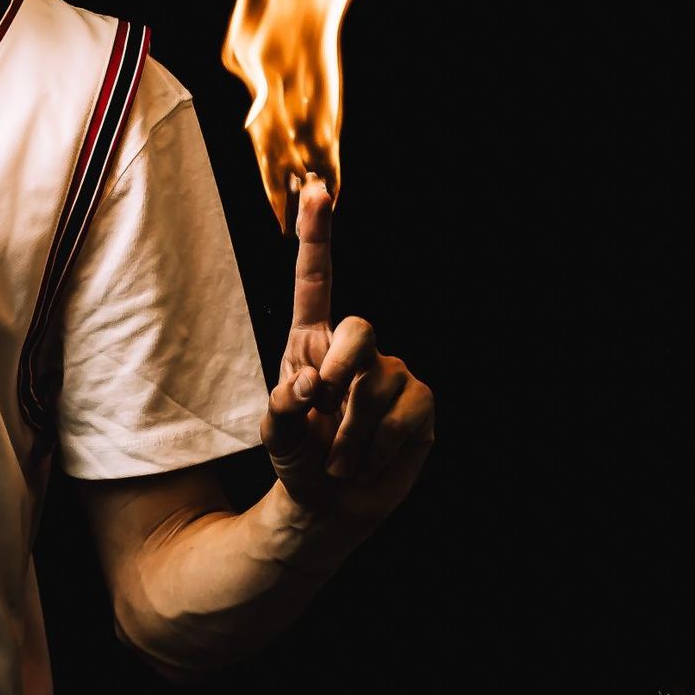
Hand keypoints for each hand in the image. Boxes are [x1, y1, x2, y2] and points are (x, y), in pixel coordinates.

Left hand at [261, 176, 434, 526]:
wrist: (330, 506)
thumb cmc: (298, 460)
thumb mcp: (275, 434)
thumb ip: (282, 405)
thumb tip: (312, 383)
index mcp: (312, 343)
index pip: (317, 281)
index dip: (318, 235)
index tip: (316, 189)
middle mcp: (356, 351)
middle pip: (361, 328)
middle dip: (343, 366)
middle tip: (323, 404)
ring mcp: (393, 374)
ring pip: (379, 384)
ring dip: (351, 433)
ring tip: (339, 459)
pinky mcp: (420, 405)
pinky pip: (404, 415)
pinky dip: (377, 446)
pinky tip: (367, 460)